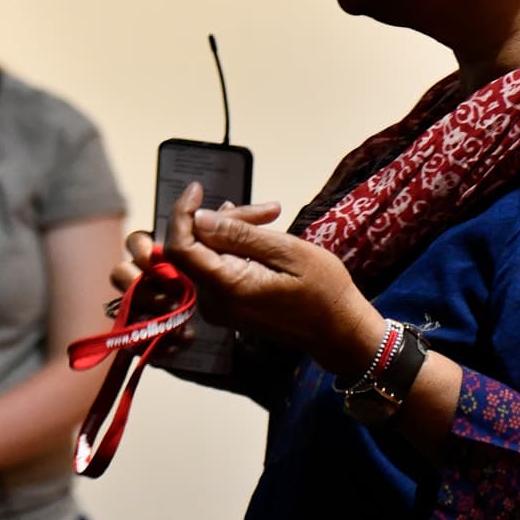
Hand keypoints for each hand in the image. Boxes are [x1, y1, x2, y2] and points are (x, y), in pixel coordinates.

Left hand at [156, 182, 382, 376]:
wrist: (338, 331)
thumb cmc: (323, 291)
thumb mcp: (287, 252)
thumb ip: (240, 235)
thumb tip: (199, 218)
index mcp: (227, 288)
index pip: (180, 248)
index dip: (182, 214)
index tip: (198, 189)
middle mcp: (213, 302)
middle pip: (197, 246)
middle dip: (226, 219)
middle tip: (269, 210)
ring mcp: (218, 306)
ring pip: (208, 254)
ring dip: (234, 231)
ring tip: (271, 218)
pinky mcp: (226, 306)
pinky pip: (218, 267)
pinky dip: (235, 247)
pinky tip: (258, 235)